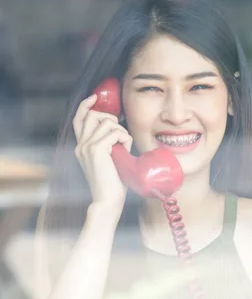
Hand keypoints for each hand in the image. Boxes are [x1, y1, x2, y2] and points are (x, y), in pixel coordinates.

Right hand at [73, 94, 132, 212]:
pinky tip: (125, 150)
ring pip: (107, 122)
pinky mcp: (97, 149)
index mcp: (81, 147)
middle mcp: (81, 145)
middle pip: (93, 115)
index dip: (85, 105)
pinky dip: (125, 138)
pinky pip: (115, 132)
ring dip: (121, 131)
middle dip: (110, 118)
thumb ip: (107, 145)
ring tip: (124, 146)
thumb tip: (118, 129)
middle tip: (120, 133)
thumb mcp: (108, 160)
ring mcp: (87, 146)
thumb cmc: (112, 183)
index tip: (95, 98)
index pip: (78, 119)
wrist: (107, 200)